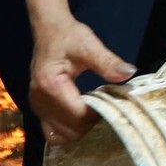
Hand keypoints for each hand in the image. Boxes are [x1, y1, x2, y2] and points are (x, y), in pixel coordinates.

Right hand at [29, 15, 134, 143]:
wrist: (49, 31)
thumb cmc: (68, 36)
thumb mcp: (89, 45)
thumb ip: (107, 62)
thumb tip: (128, 73)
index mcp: (50, 85)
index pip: (79, 115)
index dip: (98, 112)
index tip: (109, 98)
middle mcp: (39, 100)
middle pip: (72, 129)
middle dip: (91, 121)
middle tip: (103, 102)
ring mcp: (37, 107)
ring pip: (64, 135)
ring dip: (82, 127)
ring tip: (92, 107)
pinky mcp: (38, 109)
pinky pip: (54, 133)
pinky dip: (69, 129)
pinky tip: (79, 114)